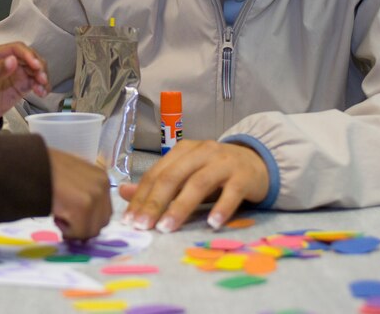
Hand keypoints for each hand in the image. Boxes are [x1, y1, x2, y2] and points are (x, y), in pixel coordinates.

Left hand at [0, 42, 48, 119]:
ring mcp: (17, 73)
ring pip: (36, 69)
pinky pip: (36, 82)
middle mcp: (10, 61)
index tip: (35, 65)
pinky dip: (42, 86)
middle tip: (42, 78)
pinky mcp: (22, 85)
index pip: (17, 48)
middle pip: (30, 57)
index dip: (28, 55)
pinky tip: (42, 92)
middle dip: (39, 66)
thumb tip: (12, 60)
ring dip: (42, 76)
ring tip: (42, 88)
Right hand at [47, 148, 111, 239]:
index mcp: (102, 178)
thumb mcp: (74, 174)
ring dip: (75, 229)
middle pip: (101, 222)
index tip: (73, 216)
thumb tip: (88, 214)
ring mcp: (94, 197)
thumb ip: (85, 190)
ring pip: (91, 230)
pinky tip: (56, 216)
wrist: (31, 164)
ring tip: (59, 215)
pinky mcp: (83, 208)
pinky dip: (67, 231)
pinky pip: (79, 232)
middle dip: (84, 225)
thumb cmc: (48, 169)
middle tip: (65, 217)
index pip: (105, 210)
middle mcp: (103, 187)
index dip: (89, 218)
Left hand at [119, 140, 268, 232]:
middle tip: (143, 226)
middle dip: (155, 202)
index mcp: (182, 151)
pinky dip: (221, 208)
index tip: (129, 220)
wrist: (257, 162)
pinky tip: (211, 224)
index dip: (141, 197)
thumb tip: (122, 192)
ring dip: (180, 207)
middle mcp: (201, 153)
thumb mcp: (185, 174)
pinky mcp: (244, 177)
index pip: (156, 174)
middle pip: (173, 177)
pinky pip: (232, 193)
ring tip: (167, 228)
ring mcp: (224, 163)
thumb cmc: (216, 171)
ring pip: (198, 183)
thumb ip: (157, 184)